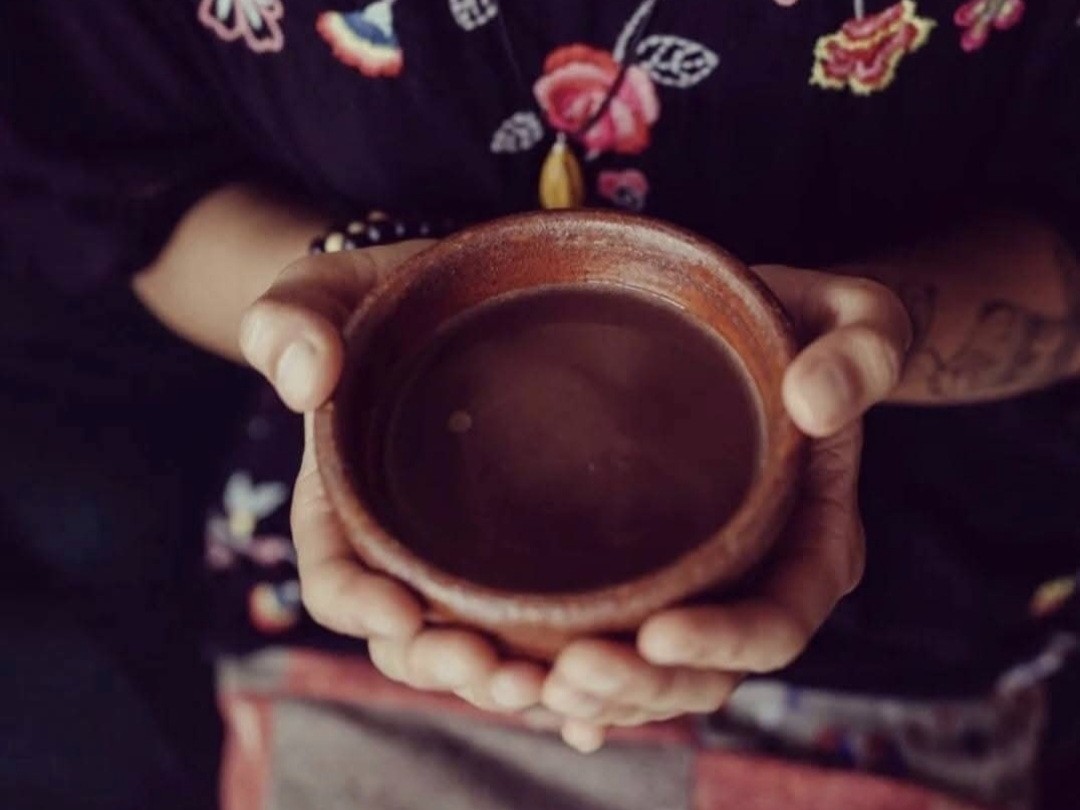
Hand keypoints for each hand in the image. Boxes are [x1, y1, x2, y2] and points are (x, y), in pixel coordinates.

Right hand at [239, 242, 548, 713]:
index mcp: (343, 504)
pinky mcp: (530, 551)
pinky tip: (599, 696)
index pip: (336, 575)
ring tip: (551, 691)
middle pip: (412, 634)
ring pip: (479, 642)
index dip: (360, 605)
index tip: (400, 613)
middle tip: (496, 673)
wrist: (456, 293)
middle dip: (445, 663)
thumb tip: (307, 378)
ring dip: (508, 680)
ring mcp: (467, 555)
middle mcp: (404, 546)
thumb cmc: (379, 297)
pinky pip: (539, 623)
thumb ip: (291, 323)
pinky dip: (561, 668)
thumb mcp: (322, 292)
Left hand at [539, 266, 910, 750]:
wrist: (775, 335)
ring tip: (531, 688)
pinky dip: (588, 683)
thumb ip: (859, 356)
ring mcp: (709, 587)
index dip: (722, 641)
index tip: (655, 632)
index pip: (778, 622)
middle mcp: (762, 583)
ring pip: (660, 675)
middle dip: (642, 684)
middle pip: (709, 671)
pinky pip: (626, 646)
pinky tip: (534, 698)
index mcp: (817, 544)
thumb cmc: (821, 329)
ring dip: (602, 695)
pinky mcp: (662, 574)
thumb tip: (812, 402)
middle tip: (567, 675)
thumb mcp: (860, 322)